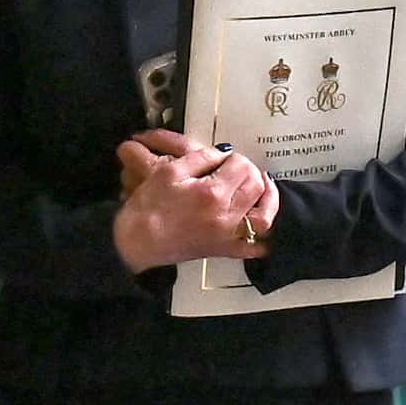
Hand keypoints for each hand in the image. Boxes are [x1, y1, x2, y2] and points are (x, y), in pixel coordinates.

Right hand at [110, 130, 268, 270]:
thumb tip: (221, 154)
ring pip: (264, 217)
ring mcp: (227, 235)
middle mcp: (226, 215)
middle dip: (251, 172)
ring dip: (268, 201)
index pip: (241, 165)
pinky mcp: (222, 250)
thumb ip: (200, 158)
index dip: (233, 157)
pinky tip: (262, 232)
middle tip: (239, 169)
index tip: (222, 159)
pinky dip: (262, 240)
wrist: (138, 242)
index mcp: (212, 193)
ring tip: (264, 190)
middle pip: (256, 186)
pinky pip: (252, 249)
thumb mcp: (170, 171)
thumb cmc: (149, 208)